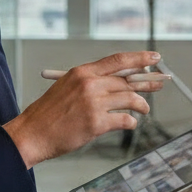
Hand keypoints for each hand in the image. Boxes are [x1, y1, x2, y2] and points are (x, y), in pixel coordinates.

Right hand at [4, 52, 166, 168]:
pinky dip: (131, 122)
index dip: (140, 58)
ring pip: (130, 99)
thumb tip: (122, 82)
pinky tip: (131, 123)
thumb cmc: (50, 113)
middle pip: (127, 81)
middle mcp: (89, 84)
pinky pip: (124, 119)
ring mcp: (93, 103)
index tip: (155, 58)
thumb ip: (92, 82)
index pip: (118, 60)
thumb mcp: (68, 87)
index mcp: (82, 72)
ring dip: (142, 105)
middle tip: (158, 85)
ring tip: (144, 109)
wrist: (33, 133)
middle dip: (146, 83)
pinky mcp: (96, 123)